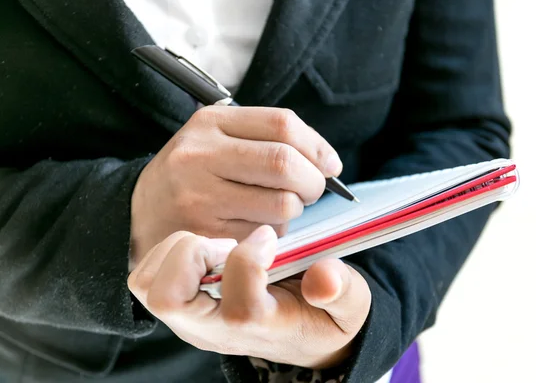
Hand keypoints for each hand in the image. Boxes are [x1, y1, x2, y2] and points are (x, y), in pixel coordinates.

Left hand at [127, 226, 370, 368]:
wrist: (301, 336)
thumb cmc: (323, 315)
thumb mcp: (349, 307)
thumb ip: (341, 292)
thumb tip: (323, 277)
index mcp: (260, 330)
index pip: (237, 302)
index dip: (251, 257)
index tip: (270, 236)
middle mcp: (214, 330)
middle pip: (169, 298)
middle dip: (194, 254)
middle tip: (226, 243)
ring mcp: (190, 320)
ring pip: (150, 285)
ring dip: (178, 251)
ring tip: (215, 245)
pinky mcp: (178, 306)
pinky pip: (147, 275)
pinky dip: (168, 252)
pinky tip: (205, 249)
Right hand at [130, 106, 342, 266]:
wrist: (138, 213)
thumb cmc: (193, 173)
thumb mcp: (218, 138)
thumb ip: (268, 138)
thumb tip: (327, 163)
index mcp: (210, 123)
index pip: (282, 124)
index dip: (317, 146)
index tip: (330, 164)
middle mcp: (200, 156)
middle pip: (284, 164)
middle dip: (313, 182)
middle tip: (311, 190)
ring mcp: (200, 198)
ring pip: (280, 205)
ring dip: (294, 210)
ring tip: (279, 207)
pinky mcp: (204, 236)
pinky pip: (264, 236)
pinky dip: (273, 234)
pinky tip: (256, 227)